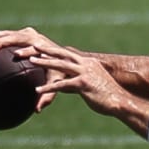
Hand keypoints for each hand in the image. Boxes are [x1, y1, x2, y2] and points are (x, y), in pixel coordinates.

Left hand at [0, 28, 127, 115]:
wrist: (119, 102)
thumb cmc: (105, 96)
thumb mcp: (90, 85)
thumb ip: (76, 81)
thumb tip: (65, 84)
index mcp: (87, 62)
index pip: (65, 53)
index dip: (51, 50)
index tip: (37, 46)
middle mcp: (86, 64)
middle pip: (61, 54)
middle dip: (45, 50)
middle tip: (30, 46)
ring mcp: (85, 73)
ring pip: (61, 65)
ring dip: (45, 62)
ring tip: (30, 61)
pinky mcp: (84, 84)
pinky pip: (63, 85)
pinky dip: (49, 87)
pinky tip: (37, 90)